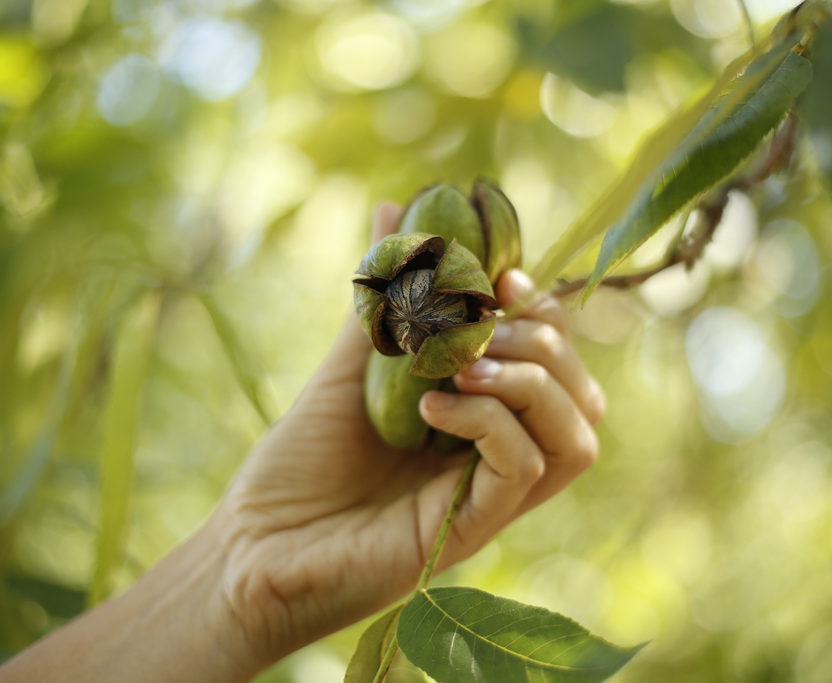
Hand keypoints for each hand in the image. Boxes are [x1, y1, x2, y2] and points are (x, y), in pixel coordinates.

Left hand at [212, 202, 606, 671]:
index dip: (546, 313)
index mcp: (480, 422)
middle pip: (582, 397)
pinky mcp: (467, 532)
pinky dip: (488, 420)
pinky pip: (522, 468)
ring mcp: (487, 499)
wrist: (249, 549)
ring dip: (532, 380)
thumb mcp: (348, 365)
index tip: (504, 275)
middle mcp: (496, 461)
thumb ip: (385, 298)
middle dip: (546, 341)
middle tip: (485, 323)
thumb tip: (393, 209)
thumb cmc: (297, 464)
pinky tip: (433, 403)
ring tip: (465, 362)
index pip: (557, 364)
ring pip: (575, 435)